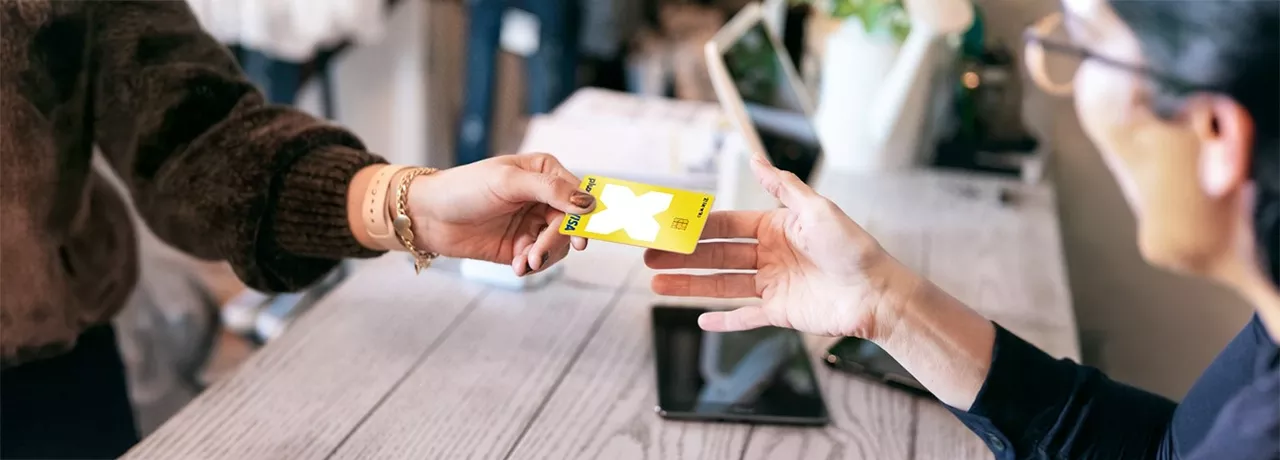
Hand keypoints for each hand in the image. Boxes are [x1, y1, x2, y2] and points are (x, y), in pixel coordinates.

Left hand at [408, 153, 594, 274]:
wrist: (429, 216)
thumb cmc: (464, 188)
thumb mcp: (507, 182)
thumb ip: (550, 190)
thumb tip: (588, 202)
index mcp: (545, 172)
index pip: (577, 195)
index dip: (584, 217)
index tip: (582, 239)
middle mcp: (543, 197)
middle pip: (570, 224)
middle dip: (555, 242)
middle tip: (537, 255)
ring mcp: (533, 222)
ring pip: (558, 245)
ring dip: (543, 256)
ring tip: (523, 262)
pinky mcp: (521, 246)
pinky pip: (540, 259)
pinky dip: (532, 265)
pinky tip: (517, 266)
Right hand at [645, 156, 921, 338]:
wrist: (878, 292)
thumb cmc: (852, 247)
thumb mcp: (817, 209)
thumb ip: (783, 187)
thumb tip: (755, 160)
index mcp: (775, 227)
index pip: (726, 226)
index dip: (696, 226)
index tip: (668, 225)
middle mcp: (769, 256)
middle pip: (715, 255)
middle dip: (681, 255)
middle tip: (648, 255)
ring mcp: (772, 286)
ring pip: (721, 285)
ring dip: (688, 285)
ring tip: (656, 283)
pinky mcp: (780, 314)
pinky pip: (744, 318)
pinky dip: (723, 321)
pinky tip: (698, 320)